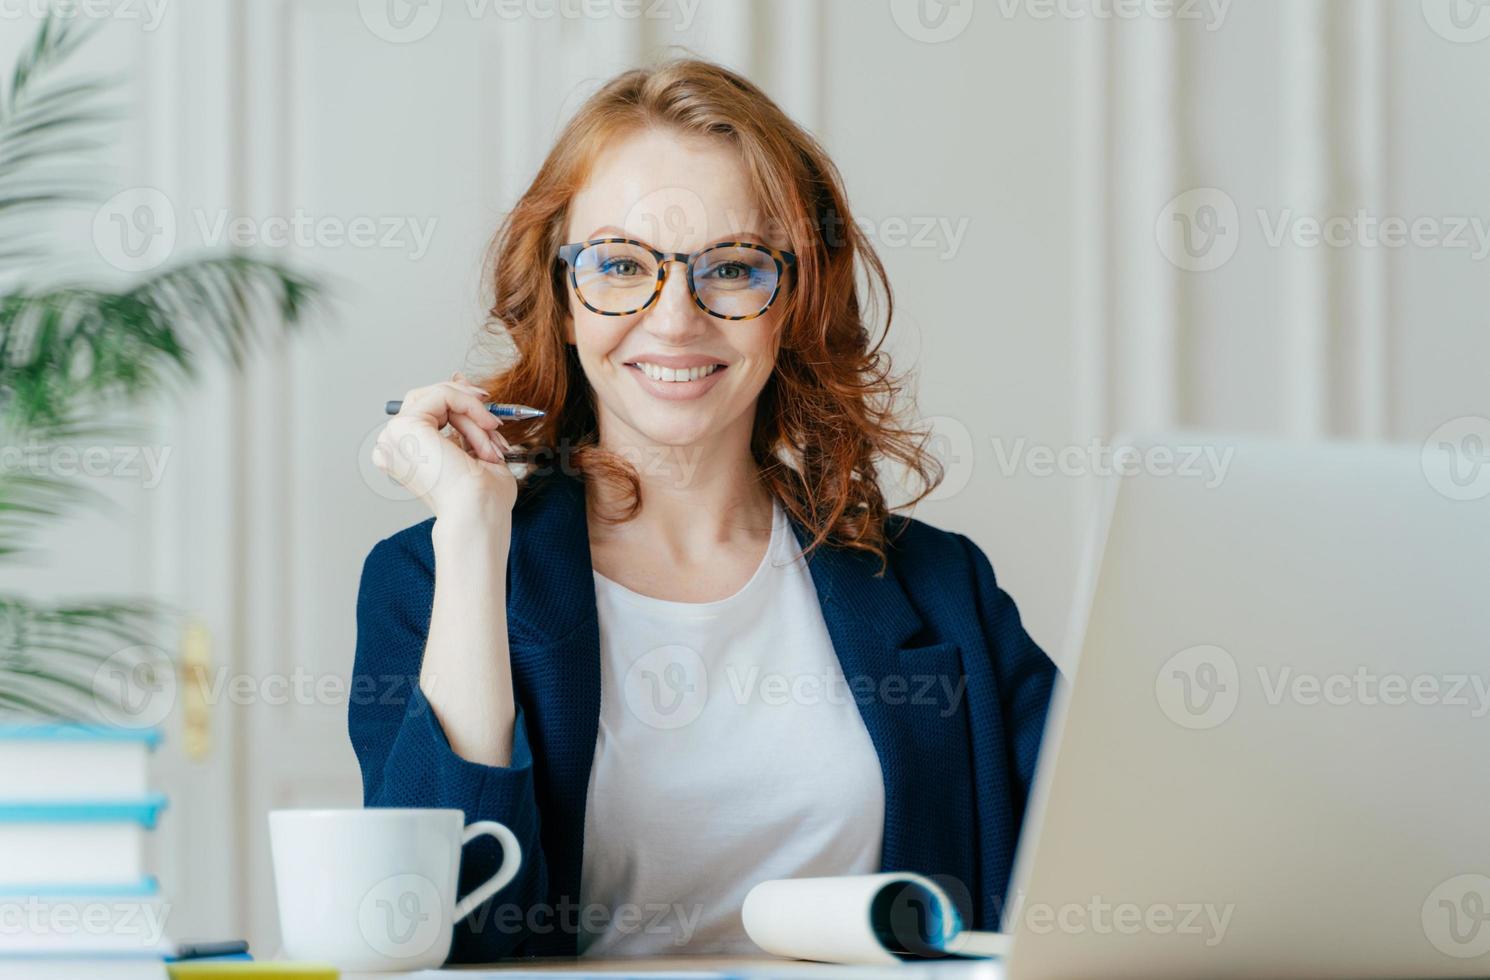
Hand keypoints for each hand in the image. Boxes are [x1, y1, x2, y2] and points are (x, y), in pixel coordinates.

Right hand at [371, 371, 517, 519]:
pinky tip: (485, 427)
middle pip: (427, 398)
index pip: (424, 410)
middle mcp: (392, 445)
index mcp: (404, 453)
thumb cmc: (482, 498)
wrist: (478, 513)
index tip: (488, 414)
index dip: (458, 402)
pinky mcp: (406, 426)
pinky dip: (470, 407)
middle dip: (466, 404)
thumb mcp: (475, 447)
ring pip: (438, 397)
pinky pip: (443, 395)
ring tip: (489, 440)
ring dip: (472, 414)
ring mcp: (394, 435)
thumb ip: (464, 417)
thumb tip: (460, 378)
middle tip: (493, 419)